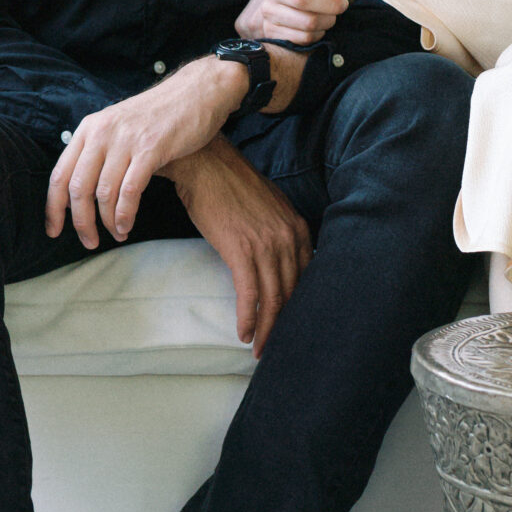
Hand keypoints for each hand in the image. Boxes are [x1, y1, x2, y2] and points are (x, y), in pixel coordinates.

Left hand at [47, 57, 244, 247]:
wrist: (196, 92)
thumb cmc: (158, 115)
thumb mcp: (118, 125)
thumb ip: (98, 152)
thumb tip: (81, 191)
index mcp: (89, 128)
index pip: (60, 174)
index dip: (54, 207)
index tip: (53, 230)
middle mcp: (101, 133)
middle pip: (78, 188)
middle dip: (81, 222)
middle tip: (89, 242)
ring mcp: (125, 140)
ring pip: (103, 193)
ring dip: (107, 221)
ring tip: (117, 234)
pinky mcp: (150, 148)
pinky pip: (129, 190)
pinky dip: (125, 213)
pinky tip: (127, 224)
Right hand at [169, 137, 312, 354]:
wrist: (204, 163)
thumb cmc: (229, 185)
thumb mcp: (267, 207)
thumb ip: (279, 233)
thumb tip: (279, 261)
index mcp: (297, 227)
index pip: (306, 278)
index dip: (299, 307)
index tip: (290, 325)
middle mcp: (288, 237)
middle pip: (292, 292)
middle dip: (284, 324)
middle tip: (276, 347)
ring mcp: (266, 244)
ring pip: (273, 298)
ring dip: (266, 329)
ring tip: (259, 348)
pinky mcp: (241, 250)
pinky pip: (249, 294)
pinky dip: (248, 318)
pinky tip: (244, 333)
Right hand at [235, 0, 380, 47]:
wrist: (294, 7)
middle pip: (304, 0)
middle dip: (330, 5)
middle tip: (344, 5)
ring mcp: (271, 11)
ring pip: (305, 22)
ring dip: (327, 22)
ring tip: (333, 17)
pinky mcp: (272, 31)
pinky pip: (301, 38)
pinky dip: (317, 36)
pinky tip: (320, 29)